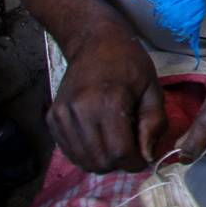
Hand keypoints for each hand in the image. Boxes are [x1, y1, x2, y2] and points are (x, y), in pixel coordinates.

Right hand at [48, 24, 167, 173]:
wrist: (94, 43)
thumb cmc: (129, 64)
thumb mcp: (152, 88)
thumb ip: (154, 123)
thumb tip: (147, 157)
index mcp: (107, 102)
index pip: (119, 153)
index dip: (135, 162)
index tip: (144, 156)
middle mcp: (79, 112)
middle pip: (100, 161)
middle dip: (120, 163)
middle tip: (131, 147)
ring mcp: (61, 117)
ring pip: (83, 161)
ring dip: (103, 161)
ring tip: (115, 140)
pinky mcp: (51, 120)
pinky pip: (70, 153)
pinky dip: (87, 154)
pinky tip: (98, 136)